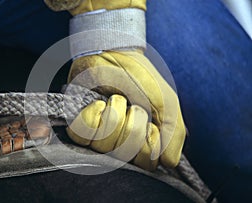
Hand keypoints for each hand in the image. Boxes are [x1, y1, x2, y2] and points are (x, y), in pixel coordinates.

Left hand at [63, 0, 185, 168]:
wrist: (115, 54)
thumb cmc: (142, 78)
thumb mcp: (168, 104)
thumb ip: (174, 134)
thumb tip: (168, 163)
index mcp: (143, 142)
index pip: (146, 164)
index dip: (148, 144)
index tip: (150, 124)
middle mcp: (120, 143)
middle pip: (124, 156)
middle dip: (131, 126)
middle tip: (133, 107)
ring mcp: (99, 136)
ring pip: (103, 146)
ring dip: (114, 115)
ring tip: (115, 100)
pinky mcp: (80, 125)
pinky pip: (82, 135)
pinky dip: (93, 115)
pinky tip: (98, 103)